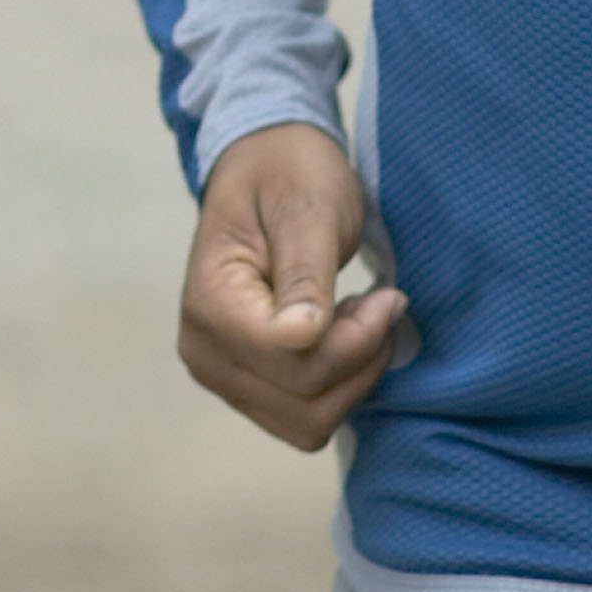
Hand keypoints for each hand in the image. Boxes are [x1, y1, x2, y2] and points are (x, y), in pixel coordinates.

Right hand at [177, 121, 408, 450]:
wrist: (264, 168)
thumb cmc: (289, 176)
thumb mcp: (308, 210)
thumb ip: (305, 275)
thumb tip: (300, 337)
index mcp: (211, 304)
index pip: (295, 362)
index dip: (356, 340)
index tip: (387, 294)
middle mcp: (204, 352)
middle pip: (304, 402)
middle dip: (360, 359)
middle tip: (382, 302)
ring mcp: (220, 376)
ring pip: (308, 423)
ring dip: (353, 376)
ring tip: (360, 315)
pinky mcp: (245, 386)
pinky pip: (304, 417)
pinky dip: (340, 385)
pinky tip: (344, 333)